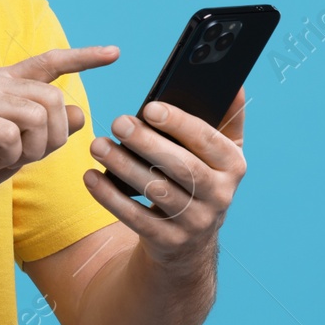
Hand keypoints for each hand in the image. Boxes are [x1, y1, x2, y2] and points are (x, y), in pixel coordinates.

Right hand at [0, 45, 120, 214]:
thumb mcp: (16, 148)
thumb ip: (46, 131)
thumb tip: (81, 113)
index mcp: (1, 85)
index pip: (48, 63)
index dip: (82, 58)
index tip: (115, 53)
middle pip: (53, 98)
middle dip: (55, 136)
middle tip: (32, 155)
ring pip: (37, 117)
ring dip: (34, 149)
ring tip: (12, 159)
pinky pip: (12, 134)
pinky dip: (12, 155)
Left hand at [83, 86, 248, 271]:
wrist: (189, 241)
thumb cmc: (198, 178)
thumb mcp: (219, 152)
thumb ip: (227, 117)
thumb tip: (233, 83)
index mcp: (233, 166)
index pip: (208, 140)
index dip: (179, 123)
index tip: (149, 106)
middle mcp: (220, 195)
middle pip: (181, 166)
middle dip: (147, 143)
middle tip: (117, 122)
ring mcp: (195, 222)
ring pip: (156, 191)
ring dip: (124, 166)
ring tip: (97, 145)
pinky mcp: (168, 241)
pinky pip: (136, 218)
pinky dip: (110, 197)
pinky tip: (91, 177)